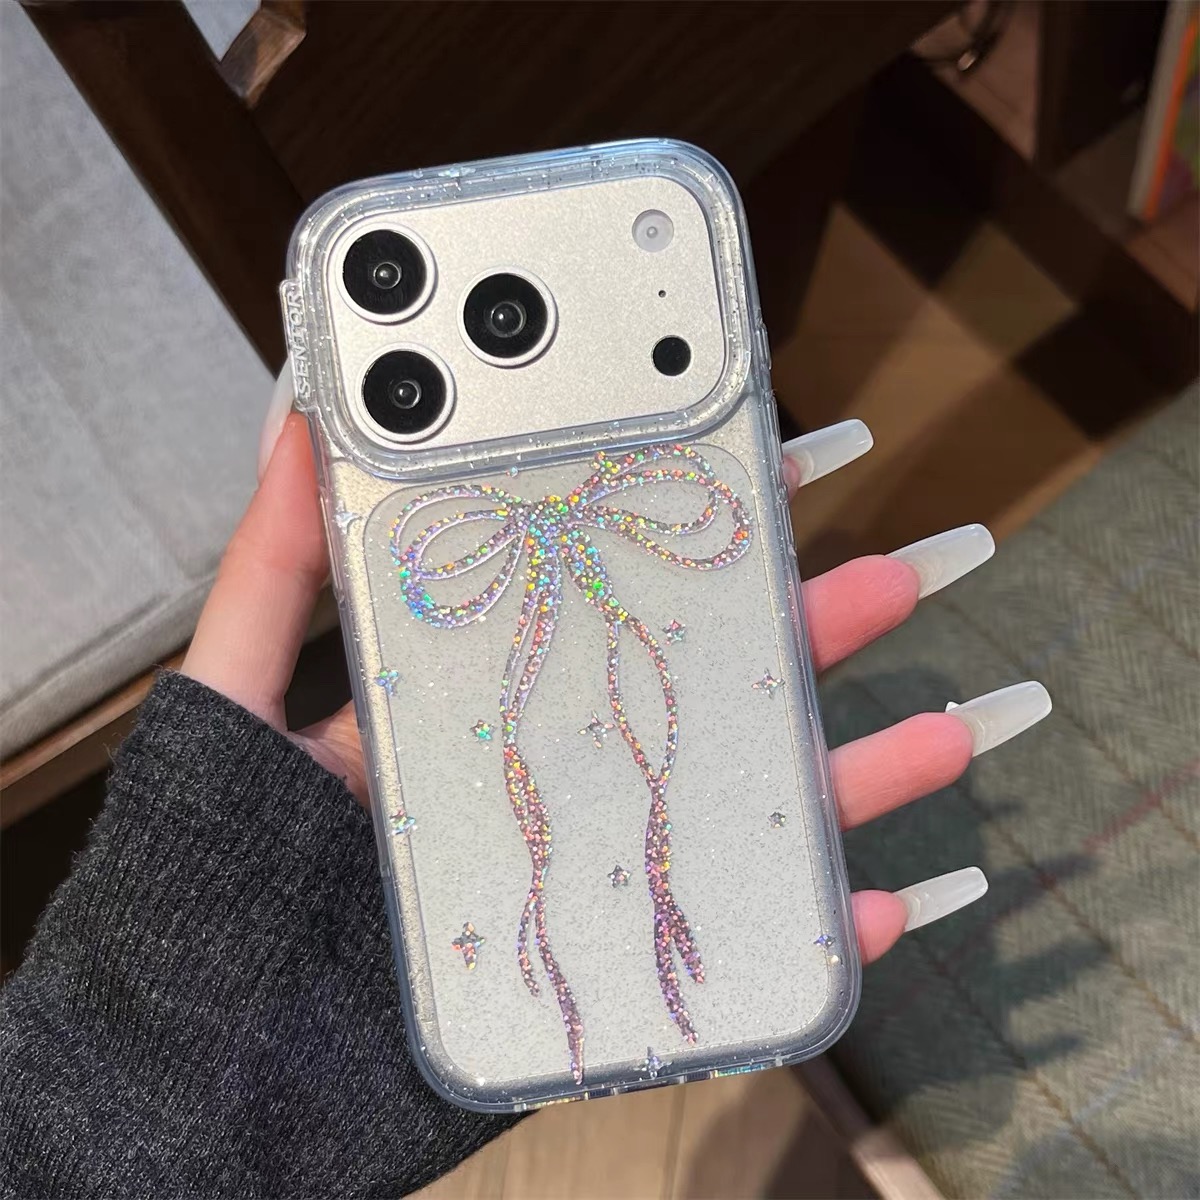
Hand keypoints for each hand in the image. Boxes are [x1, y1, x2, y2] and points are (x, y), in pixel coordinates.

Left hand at [184, 409, 1049, 963]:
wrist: (217, 1067)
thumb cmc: (220, 874)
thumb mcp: (237, 700)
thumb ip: (270, 575)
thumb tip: (297, 426)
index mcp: (486, 700)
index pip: (604, 605)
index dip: (684, 547)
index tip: (758, 485)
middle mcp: (554, 773)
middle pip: (698, 698)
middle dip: (798, 641)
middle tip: (883, 581)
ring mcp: (590, 868)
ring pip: (738, 814)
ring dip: (843, 777)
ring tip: (939, 734)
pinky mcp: (605, 965)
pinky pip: (722, 945)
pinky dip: (803, 930)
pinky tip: (875, 899)